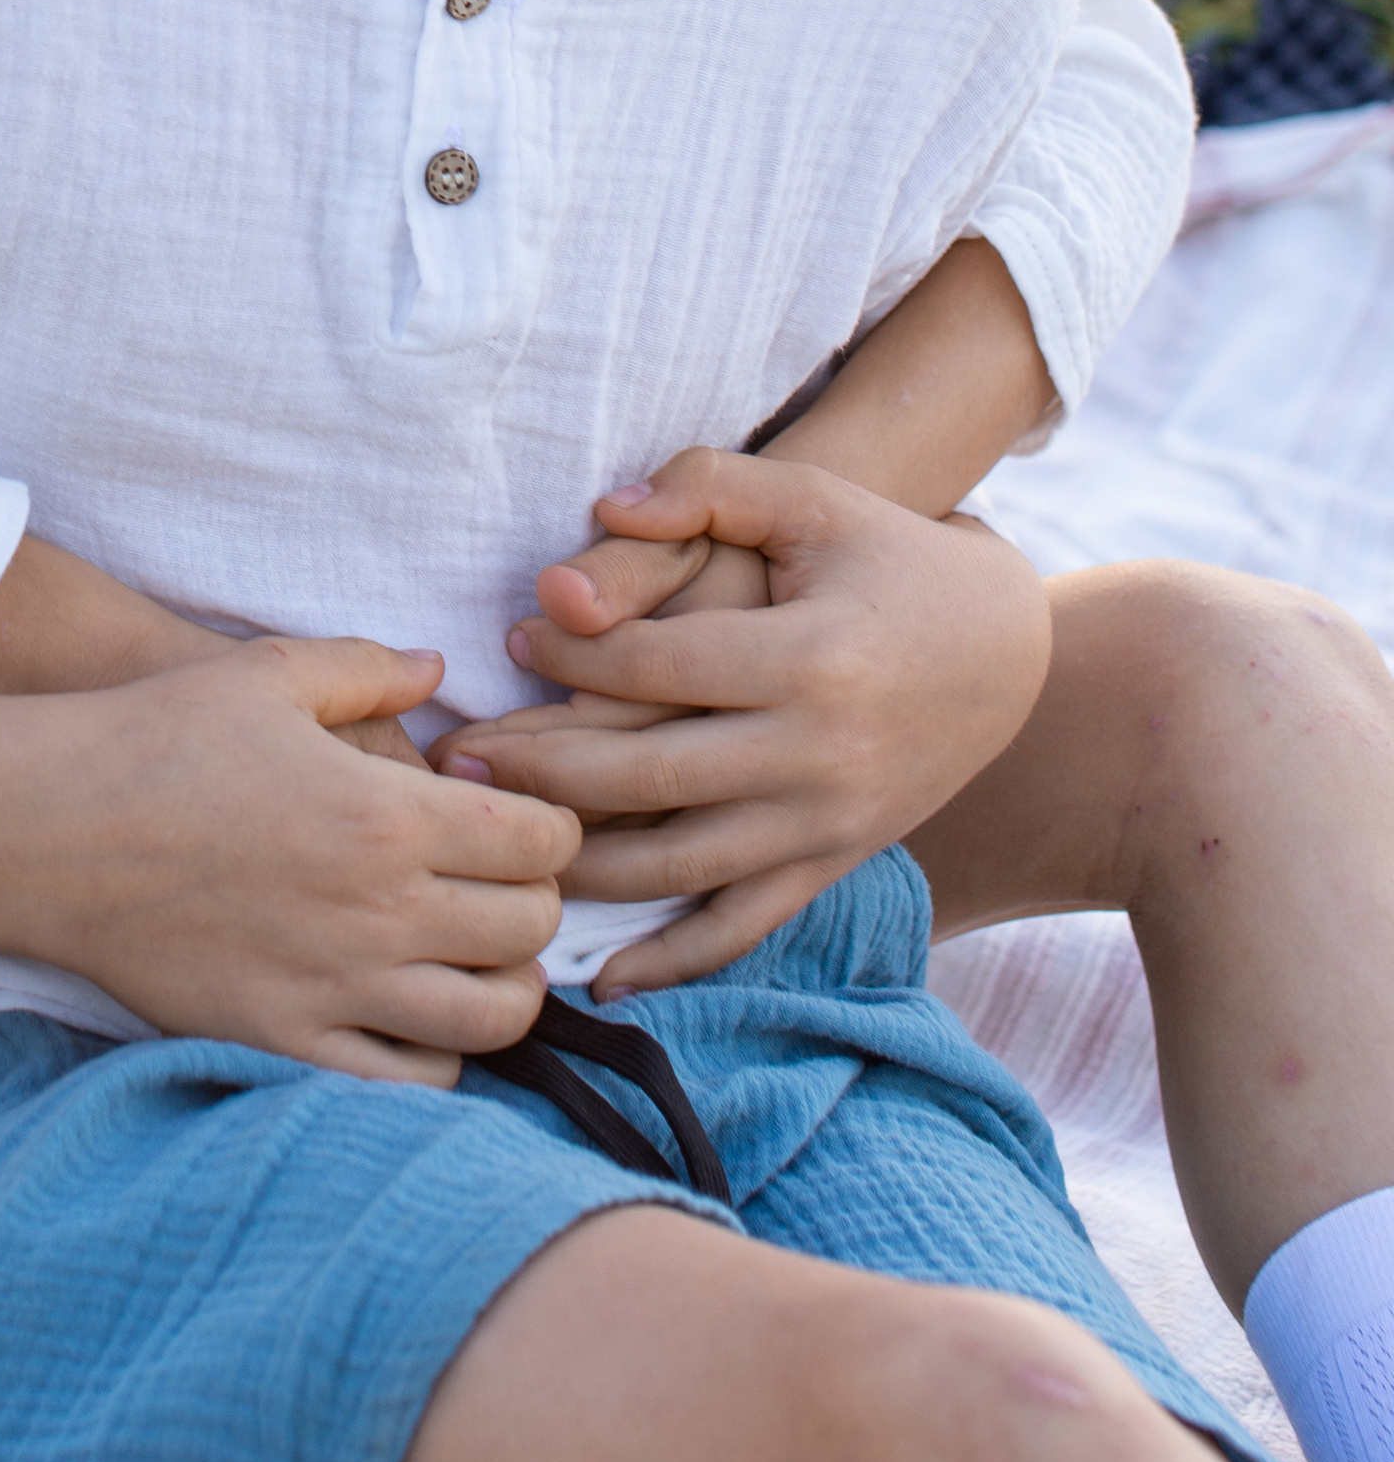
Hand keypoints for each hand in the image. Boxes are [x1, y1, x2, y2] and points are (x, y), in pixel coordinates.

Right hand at [25, 637, 574, 1079]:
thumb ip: (369, 669)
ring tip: (485, 962)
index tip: (534, 823)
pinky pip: (405, 1083)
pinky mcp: (285, 1043)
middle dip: (538, 905)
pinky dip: (437, 1060)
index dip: (555, 829)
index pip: (539, 841)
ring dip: (509, 990)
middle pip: (529, 930)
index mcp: (389, 815)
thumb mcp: (271, 673)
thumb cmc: (159, 736)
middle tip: (511, 887)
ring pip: (489, 1021)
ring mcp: (335, 988)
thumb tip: (439, 671)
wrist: (52, 828)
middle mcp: (379, 911)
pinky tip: (417, 1020)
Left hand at [427, 451, 1051, 995]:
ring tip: (493, 839)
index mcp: (810, 658)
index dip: (573, 649)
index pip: (659, 665)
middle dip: (540, 769)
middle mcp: (818, 755)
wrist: (1009, 651)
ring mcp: (826, 825)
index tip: (514, 632)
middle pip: (650, 775)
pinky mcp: (831, 864)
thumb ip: (707, 485)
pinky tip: (598, 976)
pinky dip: (670, 960)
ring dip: (577, 862)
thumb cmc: (889, 558)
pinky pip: (741, 927)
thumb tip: (603, 512)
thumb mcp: (813, 498)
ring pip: (679, 864)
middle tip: (452, 760)